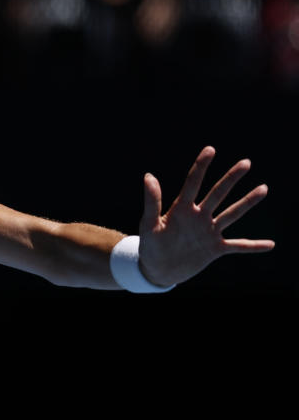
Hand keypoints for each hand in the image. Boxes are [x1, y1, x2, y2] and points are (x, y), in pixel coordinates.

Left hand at [137, 146, 272, 286]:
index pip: (193, 183)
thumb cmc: (150, 245)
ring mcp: (209, 232)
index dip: (201, 166)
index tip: (210, 149)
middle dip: (231, 178)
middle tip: (246, 162)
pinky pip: (238, 246)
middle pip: (217, 194)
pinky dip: (253, 246)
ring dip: (247, 202)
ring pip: (231, 214)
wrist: (157, 269)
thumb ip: (152, 201)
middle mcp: (198, 217)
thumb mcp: (149, 224)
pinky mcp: (215, 249)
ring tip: (263, 188)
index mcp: (181, 209)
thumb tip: (148, 175)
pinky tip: (270, 244)